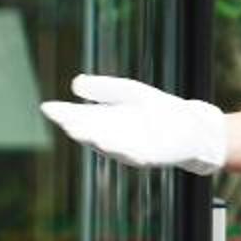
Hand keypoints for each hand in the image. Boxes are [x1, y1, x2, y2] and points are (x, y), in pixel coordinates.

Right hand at [39, 74, 226, 173]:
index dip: (64, 114)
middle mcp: (113, 138)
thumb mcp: (129, 92)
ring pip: (114, 148)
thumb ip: (104, 89)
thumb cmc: (156, 109)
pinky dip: (133, 154)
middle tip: (67, 123)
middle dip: (81, 130)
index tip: (49, 107)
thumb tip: (75, 83)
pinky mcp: (154, 157)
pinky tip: (128, 150)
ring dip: (103, 143)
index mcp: (104, 122)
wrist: (192, 126)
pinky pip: (141, 157)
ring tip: (91, 135)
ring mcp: (132, 149)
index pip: (79, 118)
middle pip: (93, 134)